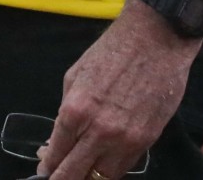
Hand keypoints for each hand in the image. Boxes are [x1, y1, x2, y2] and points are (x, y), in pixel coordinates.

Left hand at [37, 3, 197, 179]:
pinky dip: (111, 167)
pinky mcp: (147, 140)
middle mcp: (98, 132)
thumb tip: (56, 144)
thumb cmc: (111, 51)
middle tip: (58, 178)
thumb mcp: (75, 76)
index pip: (55, 157)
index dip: (47, 168)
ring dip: (88, 177)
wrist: (156, 37)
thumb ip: (65, 113)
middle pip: (73, 176)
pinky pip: (125, 167)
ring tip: (83, 171)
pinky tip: (105, 160)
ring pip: (101, 179)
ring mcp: (124, 140)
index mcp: (75, 112)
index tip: (45, 170)